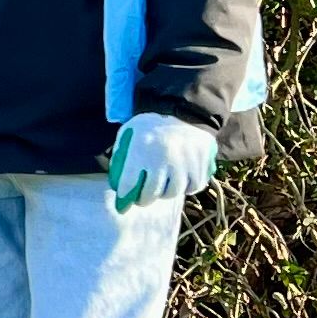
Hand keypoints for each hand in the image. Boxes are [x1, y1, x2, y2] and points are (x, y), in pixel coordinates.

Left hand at [106, 112, 220, 212]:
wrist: (184, 111)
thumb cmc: (151, 126)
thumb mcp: (130, 133)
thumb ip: (121, 155)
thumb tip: (115, 182)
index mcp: (140, 147)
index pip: (129, 183)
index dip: (124, 198)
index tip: (122, 206)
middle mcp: (162, 156)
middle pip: (151, 193)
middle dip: (144, 200)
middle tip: (142, 199)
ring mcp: (183, 161)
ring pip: (172, 192)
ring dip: (165, 193)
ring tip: (161, 188)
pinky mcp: (201, 163)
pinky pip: (193, 186)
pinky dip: (186, 188)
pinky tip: (180, 182)